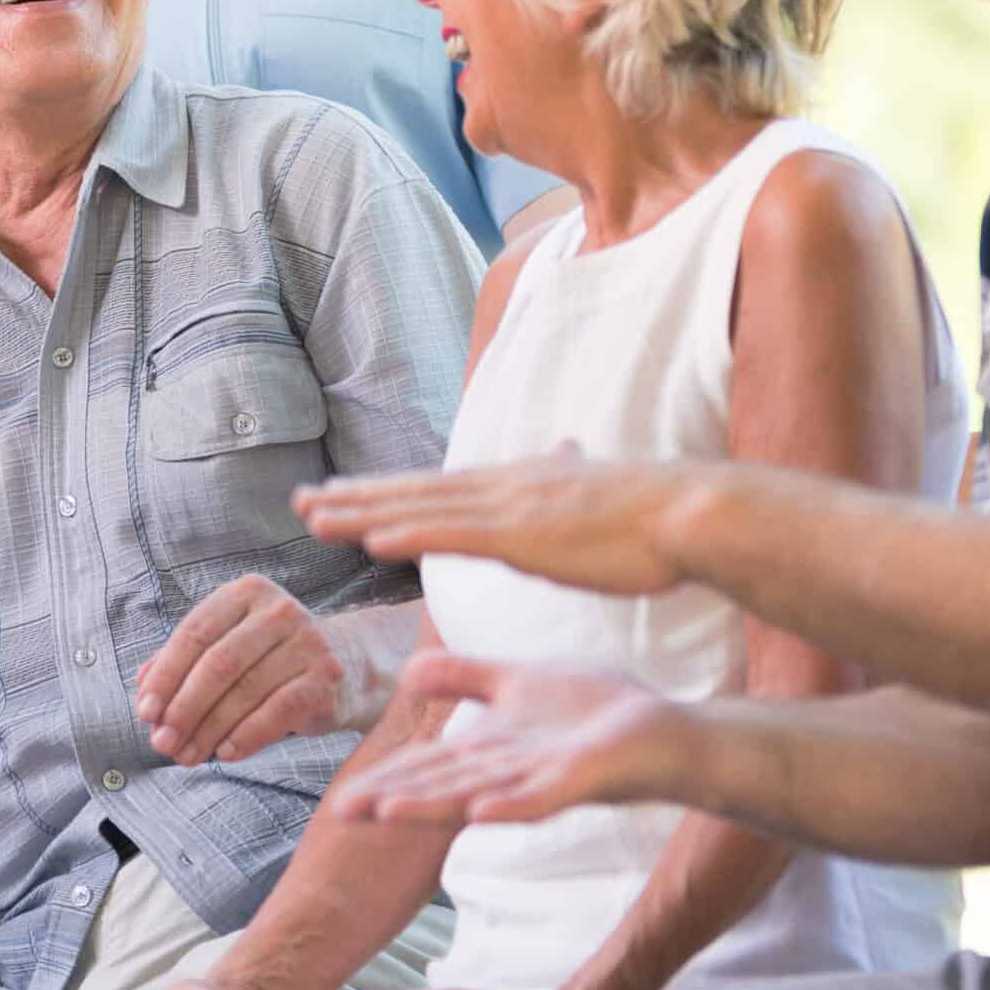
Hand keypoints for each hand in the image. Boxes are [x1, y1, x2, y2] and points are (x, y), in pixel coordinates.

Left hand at [136, 575, 342, 764]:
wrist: (349, 663)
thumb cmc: (272, 657)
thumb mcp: (228, 646)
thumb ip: (183, 661)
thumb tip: (142, 688)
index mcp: (246, 593)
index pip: (194, 633)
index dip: (165, 676)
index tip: (145, 712)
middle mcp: (279, 611)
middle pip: (218, 664)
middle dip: (183, 708)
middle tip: (162, 743)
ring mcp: (307, 643)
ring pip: (245, 691)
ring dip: (209, 730)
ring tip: (186, 756)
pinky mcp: (326, 678)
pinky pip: (278, 712)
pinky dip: (246, 736)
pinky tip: (225, 753)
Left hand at [293, 448, 710, 596]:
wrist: (690, 512)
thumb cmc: (652, 515)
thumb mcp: (595, 489)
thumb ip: (568, 473)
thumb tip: (564, 449)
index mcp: (516, 485)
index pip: (437, 488)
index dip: (385, 491)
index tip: (342, 494)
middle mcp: (502, 489)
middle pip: (413, 493)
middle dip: (353, 498)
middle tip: (298, 501)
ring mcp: (510, 509)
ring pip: (419, 511)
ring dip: (362, 515)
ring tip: (313, 520)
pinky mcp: (523, 535)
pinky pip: (453, 537)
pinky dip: (409, 535)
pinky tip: (372, 541)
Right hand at [331, 654, 699, 827]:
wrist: (668, 730)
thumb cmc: (599, 712)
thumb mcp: (516, 683)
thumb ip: (465, 678)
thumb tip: (409, 670)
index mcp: (492, 751)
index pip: (428, 766)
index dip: (385, 779)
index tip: (340, 799)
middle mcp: (509, 773)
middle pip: (442, 787)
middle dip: (394, 799)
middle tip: (343, 814)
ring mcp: (543, 779)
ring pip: (479, 794)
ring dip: (434, 806)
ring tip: (388, 812)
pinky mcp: (580, 780)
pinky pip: (541, 797)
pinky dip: (510, 806)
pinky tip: (481, 814)